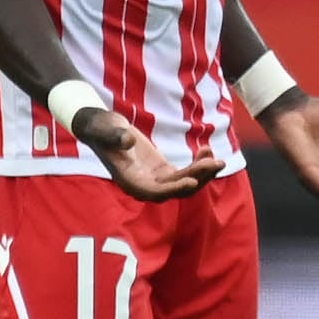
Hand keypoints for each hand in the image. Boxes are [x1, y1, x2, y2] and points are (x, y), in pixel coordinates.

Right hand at [77, 108, 223, 203]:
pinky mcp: (163, 171)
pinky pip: (184, 173)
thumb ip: (115, 137)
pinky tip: (207, 150)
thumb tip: (127, 141)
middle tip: (217, 163)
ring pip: (183, 184)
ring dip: (203, 174)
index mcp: (128, 180)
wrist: (101, 126)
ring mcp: (154, 179)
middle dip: (197, 178)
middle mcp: (143, 185)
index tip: (192, 181)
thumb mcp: (104, 130)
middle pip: (175, 190)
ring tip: (219, 160)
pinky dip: (197, 164)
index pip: (154, 192)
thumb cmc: (99, 128)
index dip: (173, 189)